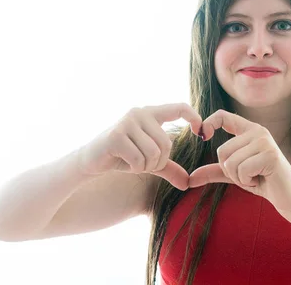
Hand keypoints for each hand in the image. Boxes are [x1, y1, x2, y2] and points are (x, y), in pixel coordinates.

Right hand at [77, 103, 201, 189]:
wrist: (90, 161)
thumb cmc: (121, 157)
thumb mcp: (148, 162)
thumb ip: (168, 168)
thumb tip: (188, 183)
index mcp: (150, 113)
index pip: (179, 107)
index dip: (194, 117)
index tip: (201, 133)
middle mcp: (139, 113)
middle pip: (167, 143)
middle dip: (159, 161)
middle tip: (144, 164)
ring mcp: (127, 122)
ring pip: (154, 152)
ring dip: (146, 166)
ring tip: (133, 163)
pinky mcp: (116, 136)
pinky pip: (139, 159)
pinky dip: (135, 168)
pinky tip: (124, 164)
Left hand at [188, 109, 290, 211]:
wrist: (286, 196)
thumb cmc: (261, 181)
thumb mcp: (234, 174)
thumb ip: (213, 171)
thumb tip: (190, 179)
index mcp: (249, 130)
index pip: (223, 115)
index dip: (208, 123)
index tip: (203, 136)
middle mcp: (257, 131)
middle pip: (222, 151)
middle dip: (229, 170)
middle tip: (248, 174)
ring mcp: (264, 142)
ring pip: (230, 162)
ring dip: (239, 177)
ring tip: (255, 176)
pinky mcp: (269, 155)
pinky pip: (241, 170)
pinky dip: (247, 181)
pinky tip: (260, 180)